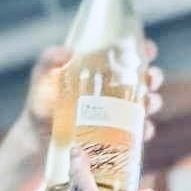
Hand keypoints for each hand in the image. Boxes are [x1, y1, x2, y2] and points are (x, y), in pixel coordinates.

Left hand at [16, 44, 163, 147]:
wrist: (36, 141)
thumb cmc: (40, 105)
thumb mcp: (42, 80)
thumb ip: (48, 61)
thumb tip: (69, 52)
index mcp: (100, 72)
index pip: (127, 56)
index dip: (142, 51)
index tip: (149, 49)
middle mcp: (112, 92)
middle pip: (143, 80)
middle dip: (154, 77)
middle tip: (151, 79)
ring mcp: (115, 116)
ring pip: (145, 106)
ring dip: (153, 102)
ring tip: (148, 104)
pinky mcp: (115, 138)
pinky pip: (136, 135)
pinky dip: (145, 131)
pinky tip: (144, 129)